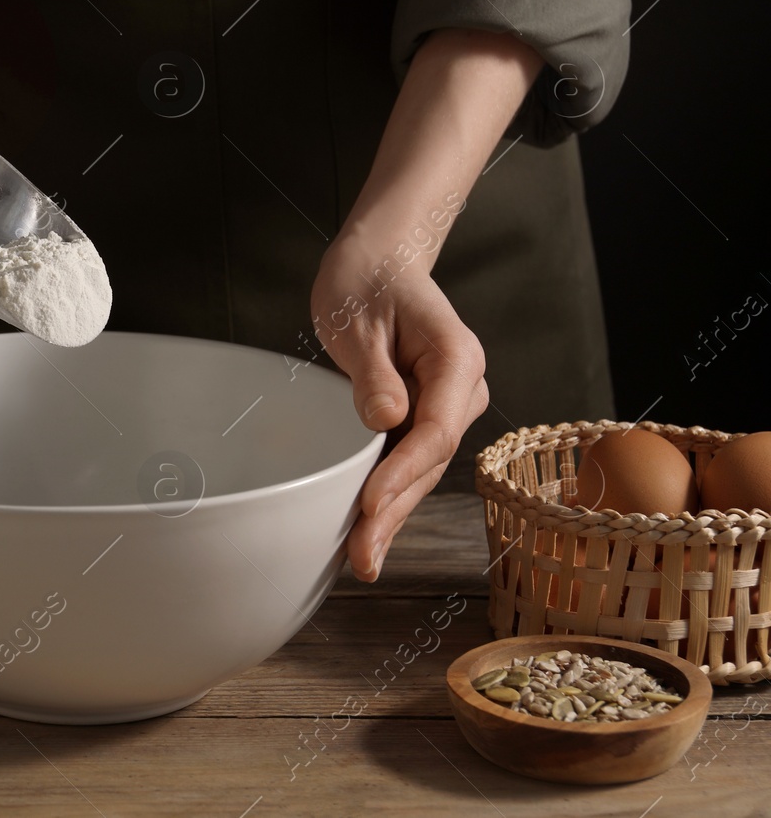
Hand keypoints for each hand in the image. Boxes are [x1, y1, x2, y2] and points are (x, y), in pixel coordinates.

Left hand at [317, 26, 541, 580]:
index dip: (401, 475)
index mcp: (456, 359)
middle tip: (361, 557)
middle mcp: (463, 388)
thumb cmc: (366, 283)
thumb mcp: (357, 319)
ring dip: (391, 514)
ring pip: (421, 469)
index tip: (369, 506)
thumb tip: (386, 422)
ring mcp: (449, 405)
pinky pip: (408, 460)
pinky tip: (364, 530)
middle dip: (394, 511)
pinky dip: (386, 494)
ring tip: (360, 559)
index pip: (434, 430)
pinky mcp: (426, 416)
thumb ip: (373, 373)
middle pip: (430, 461)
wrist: (379, 262)